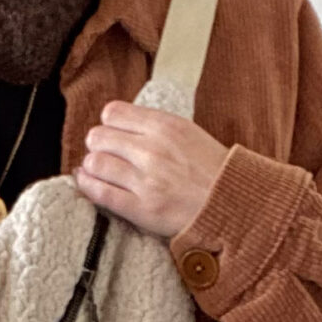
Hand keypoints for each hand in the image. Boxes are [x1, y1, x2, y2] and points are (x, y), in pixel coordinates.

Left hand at [71, 98, 230, 240]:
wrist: (233, 206)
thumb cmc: (211, 170)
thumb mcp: (188, 133)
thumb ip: (153, 126)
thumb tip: (116, 123)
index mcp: (165, 126)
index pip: (112, 113)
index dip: (108, 124)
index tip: (114, 134)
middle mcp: (153, 150)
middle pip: (98, 137)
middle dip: (98, 146)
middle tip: (105, 155)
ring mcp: (146, 180)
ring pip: (94, 163)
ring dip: (92, 167)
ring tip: (100, 172)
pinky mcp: (141, 208)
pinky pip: (99, 193)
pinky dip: (88, 186)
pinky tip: (88, 183)